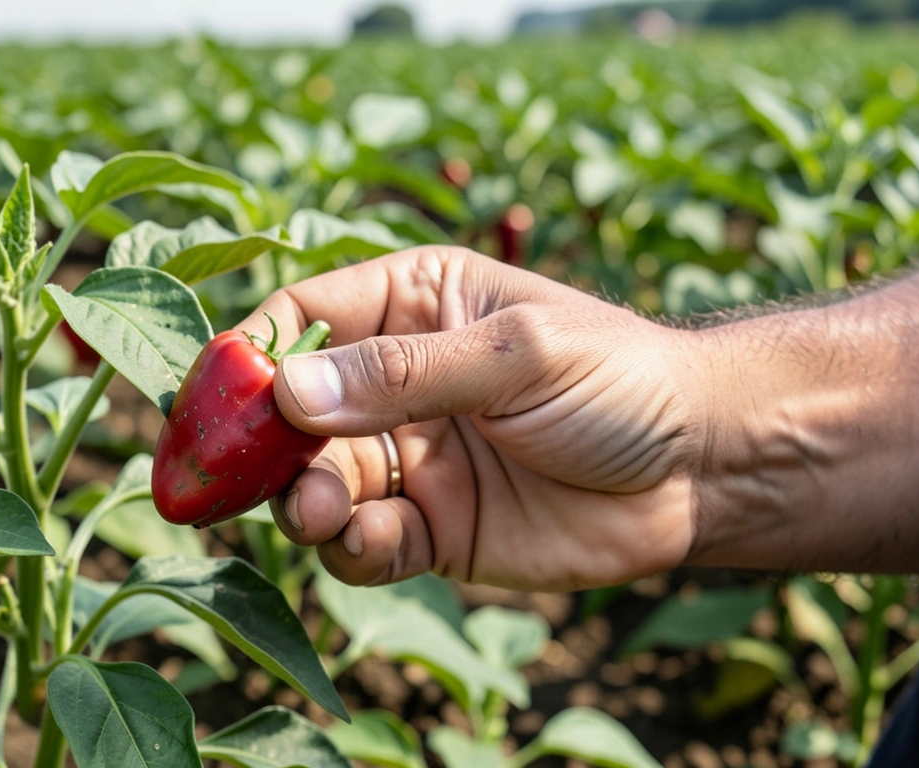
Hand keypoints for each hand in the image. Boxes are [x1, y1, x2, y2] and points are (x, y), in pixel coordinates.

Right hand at [236, 246, 704, 590]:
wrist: (705, 470)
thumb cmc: (622, 379)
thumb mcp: (518, 354)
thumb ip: (404, 374)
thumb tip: (289, 393)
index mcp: (410, 305)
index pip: (303, 320)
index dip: (251, 356)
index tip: (213, 397)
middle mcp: (394, 382)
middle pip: (291, 412)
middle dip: (261, 446)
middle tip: (237, 477)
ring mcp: (408, 458)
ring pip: (315, 483)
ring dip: (302, 500)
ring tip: (321, 509)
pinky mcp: (429, 530)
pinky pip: (363, 543)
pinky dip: (353, 548)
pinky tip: (374, 541)